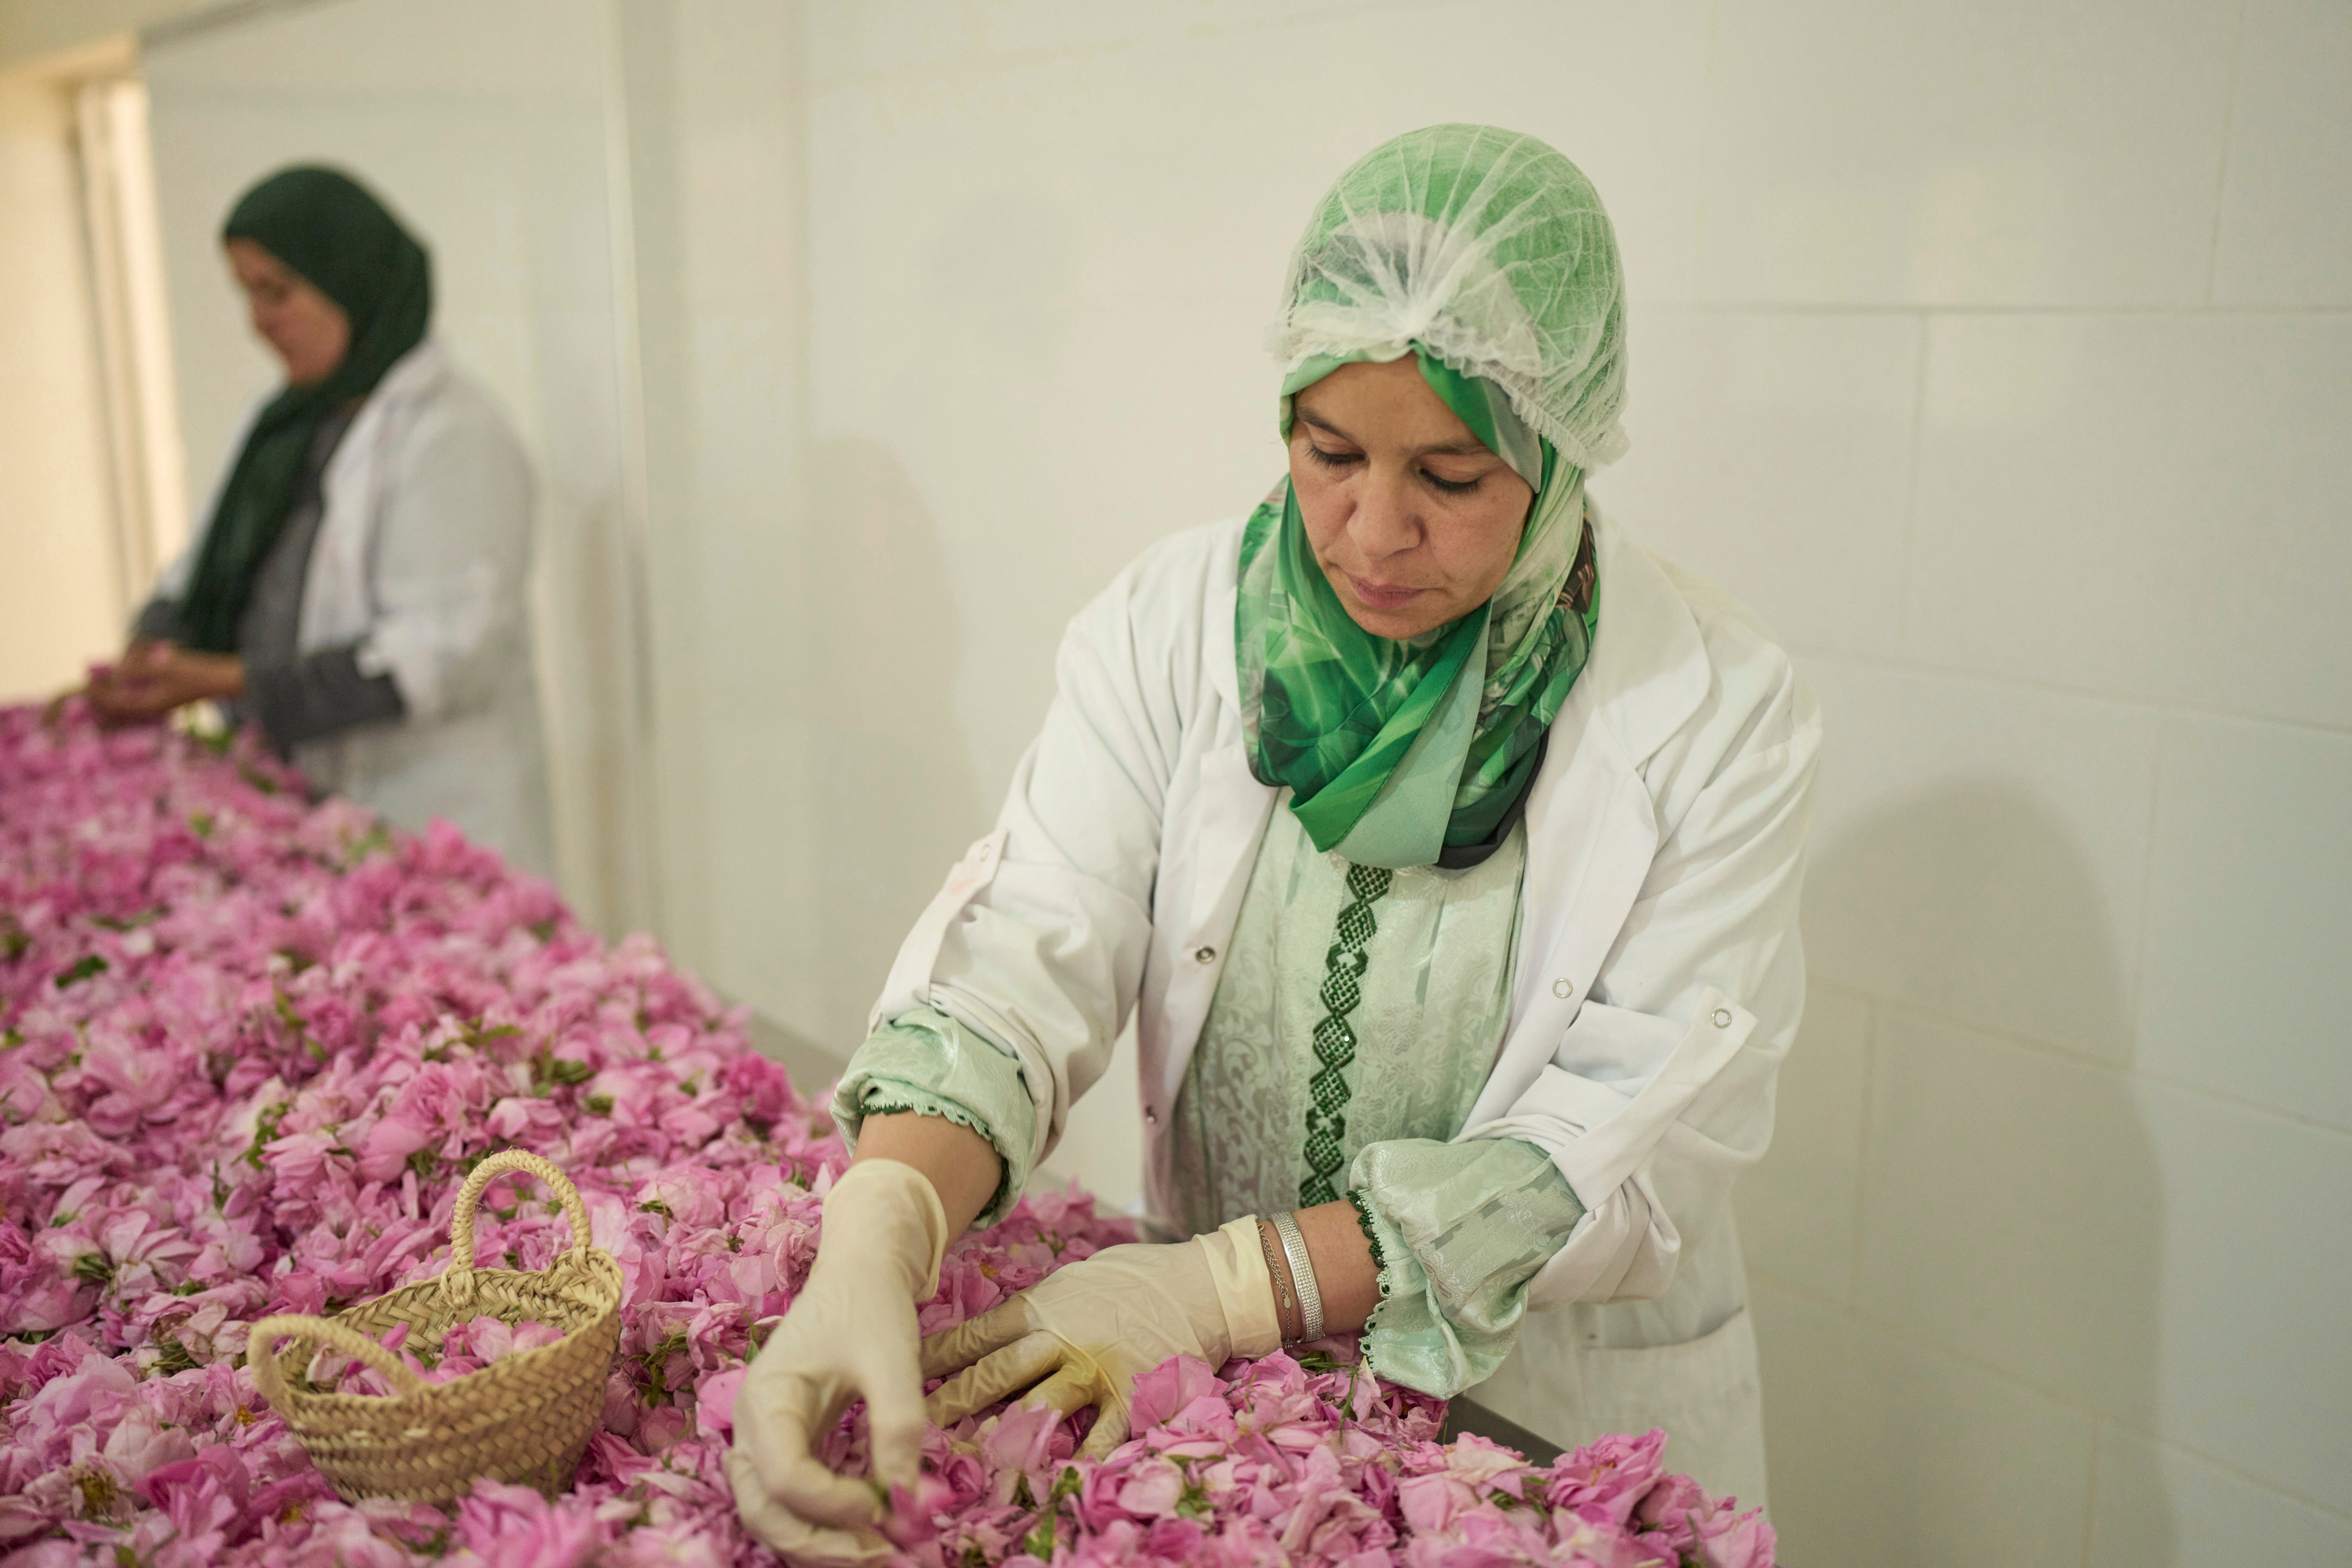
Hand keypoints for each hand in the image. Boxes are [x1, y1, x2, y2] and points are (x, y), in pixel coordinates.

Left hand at [84, 642, 243, 724]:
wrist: (223, 679)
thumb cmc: (196, 674)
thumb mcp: (164, 667)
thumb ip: (137, 668)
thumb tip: (115, 670)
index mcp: (150, 703)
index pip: (116, 702)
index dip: (99, 694)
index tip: (85, 683)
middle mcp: (152, 706)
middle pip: (120, 705)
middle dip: (105, 696)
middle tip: (90, 685)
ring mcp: (161, 702)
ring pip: (131, 701)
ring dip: (118, 693)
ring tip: (107, 682)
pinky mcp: (167, 696)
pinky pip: (143, 696)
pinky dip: (132, 691)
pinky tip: (130, 680)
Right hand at [726, 1159, 946, 1562]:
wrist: (861, 1271)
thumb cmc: (870, 1304)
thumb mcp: (892, 1356)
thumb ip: (897, 1423)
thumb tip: (907, 1500)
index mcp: (766, 1398)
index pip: (783, 1477)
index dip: (833, 1505)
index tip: (886, 1503)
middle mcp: (753, 1427)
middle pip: (763, 1511)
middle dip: (817, 1545)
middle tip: (881, 1556)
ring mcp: (765, 1440)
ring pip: (773, 1515)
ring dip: (819, 1544)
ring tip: (879, 1554)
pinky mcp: (789, 1447)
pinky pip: (793, 1501)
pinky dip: (824, 1525)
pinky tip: (868, 1531)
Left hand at [918, 1216, 1280, 1458]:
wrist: (1203, 1284)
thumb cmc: (1136, 1280)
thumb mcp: (1076, 1280)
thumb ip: (1037, 1307)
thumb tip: (994, 1330)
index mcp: (1042, 1307)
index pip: (976, 1336)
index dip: (934, 1358)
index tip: (898, 1374)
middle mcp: (1062, 1337)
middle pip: (997, 1373)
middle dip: (954, 1404)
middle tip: (915, 1431)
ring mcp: (1097, 1367)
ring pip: (1041, 1406)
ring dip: (1006, 1439)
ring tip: (973, 1469)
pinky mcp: (1133, 1394)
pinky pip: (1102, 1433)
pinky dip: (1081, 1459)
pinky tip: (1057, 1481)